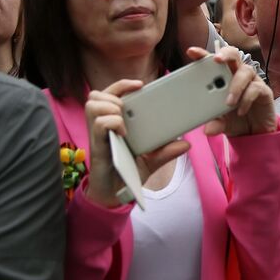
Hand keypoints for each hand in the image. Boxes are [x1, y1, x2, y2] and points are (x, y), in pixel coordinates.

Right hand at [83, 79, 189, 207]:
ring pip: (93, 103)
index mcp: (113, 122)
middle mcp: (101, 125)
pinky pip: (99, 123)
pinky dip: (112, 122)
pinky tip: (123, 132)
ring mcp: (97, 134)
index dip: (123, 84)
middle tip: (127, 108)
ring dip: (111, 107)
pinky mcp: (96, 144)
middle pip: (97, 94)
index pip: (111, 93)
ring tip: (123, 120)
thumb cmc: (128, 173)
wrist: (115, 194)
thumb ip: (166, 151)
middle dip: (114, 94)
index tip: (141, 85)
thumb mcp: (152, 160)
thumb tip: (186, 144)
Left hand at [197, 46, 276, 137]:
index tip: (192, 52)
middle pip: (233, 55)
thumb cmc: (235, 120)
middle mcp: (238, 75)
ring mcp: (252, 81)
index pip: (213, 62)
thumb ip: (215, 123)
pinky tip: (240, 111)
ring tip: (229, 103)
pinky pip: (256, 88)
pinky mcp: (264, 91)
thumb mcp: (221, 122)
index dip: (203, 54)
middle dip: (225, 54)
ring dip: (236, 85)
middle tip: (217, 60)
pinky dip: (246, 99)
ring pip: (245, 70)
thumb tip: (208, 130)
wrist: (255, 133)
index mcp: (223, 77)